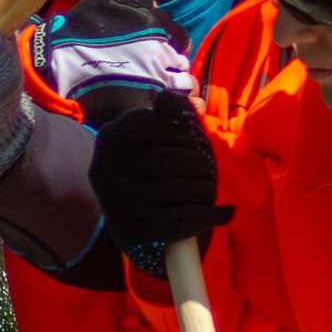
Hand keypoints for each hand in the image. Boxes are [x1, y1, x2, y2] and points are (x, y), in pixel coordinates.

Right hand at [85, 84, 226, 257]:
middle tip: (205, 171)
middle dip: (199, 164)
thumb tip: (185, 99)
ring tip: (206, 191)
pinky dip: (214, 214)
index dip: (183, 135)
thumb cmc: (150, 174)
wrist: (135, 232)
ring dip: (206, 189)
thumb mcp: (153, 138)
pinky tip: (223, 212)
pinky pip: (191, 216)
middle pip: (174, 158)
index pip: (158, 124)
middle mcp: (107, 170)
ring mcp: (122, 202)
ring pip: (185, 188)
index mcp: (110, 138)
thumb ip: (169, 112)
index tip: (189, 145)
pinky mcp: (141, 232)